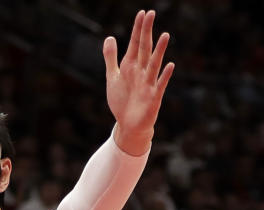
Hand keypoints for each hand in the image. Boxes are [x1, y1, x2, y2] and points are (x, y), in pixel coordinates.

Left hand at [104, 9, 173, 154]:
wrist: (128, 125)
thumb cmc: (122, 101)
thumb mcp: (113, 77)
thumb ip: (111, 58)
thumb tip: (110, 37)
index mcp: (131, 66)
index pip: (135, 44)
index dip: (138, 29)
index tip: (142, 13)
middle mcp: (141, 72)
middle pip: (144, 49)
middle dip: (146, 32)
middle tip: (151, 14)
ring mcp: (148, 84)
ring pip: (154, 64)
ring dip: (159, 51)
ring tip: (165, 35)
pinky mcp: (153, 98)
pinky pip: (160, 85)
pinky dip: (164, 76)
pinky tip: (170, 66)